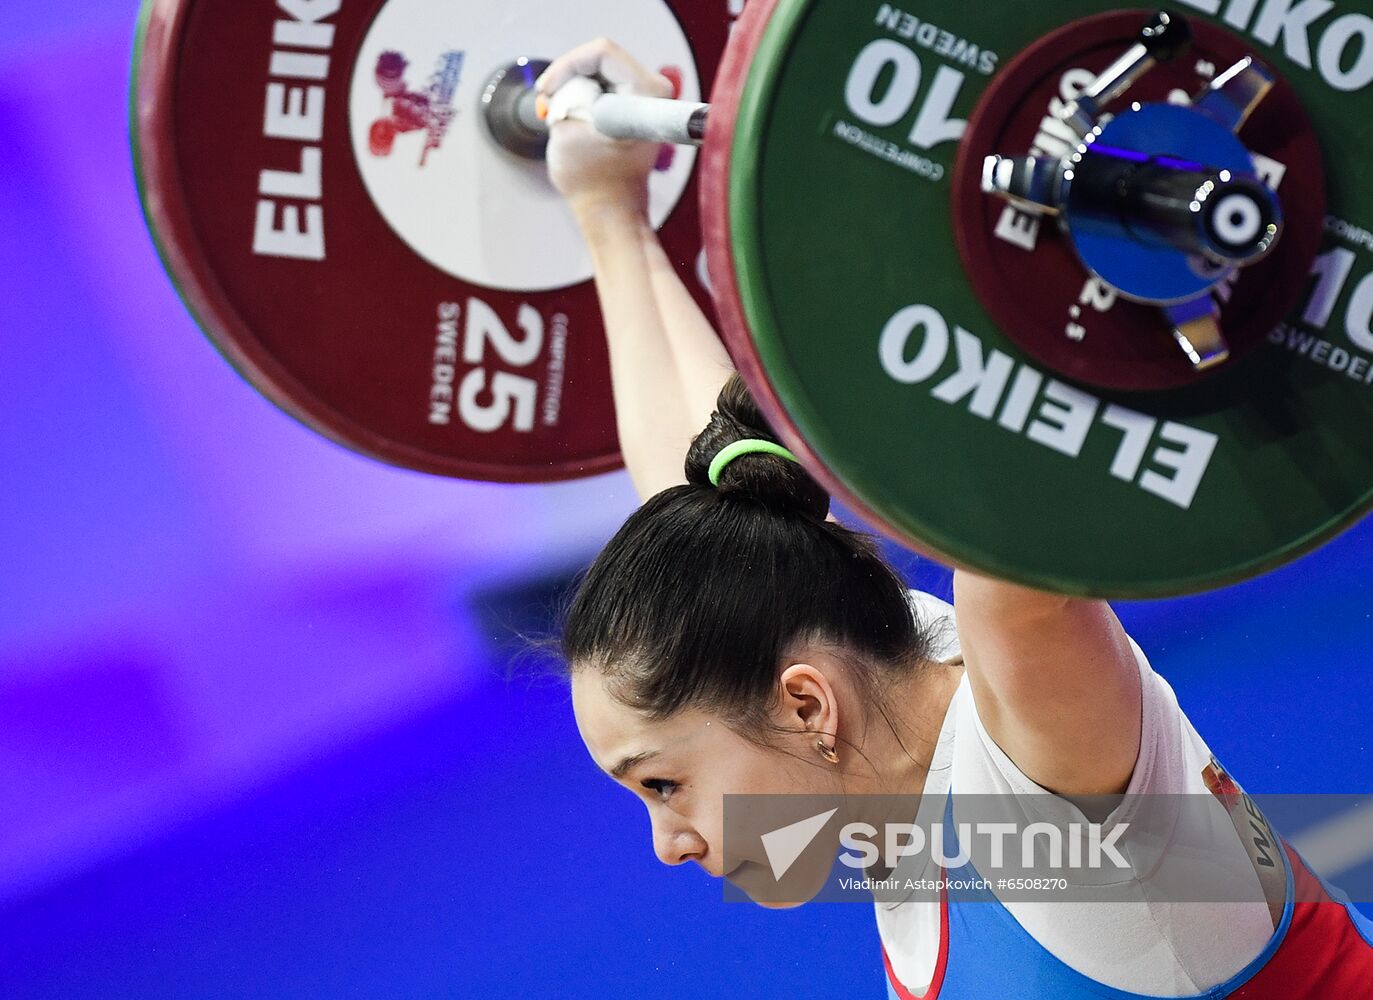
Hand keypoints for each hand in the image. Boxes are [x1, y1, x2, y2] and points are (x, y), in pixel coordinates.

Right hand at [536, 38, 673, 217]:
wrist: (611, 211)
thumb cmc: (593, 183)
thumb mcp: (565, 130)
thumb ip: (564, 95)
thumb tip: (565, 83)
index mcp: (646, 94)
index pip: (599, 53)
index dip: (566, 67)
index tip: (547, 91)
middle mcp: (655, 91)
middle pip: (601, 59)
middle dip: (569, 78)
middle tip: (550, 103)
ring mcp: (647, 99)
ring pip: (599, 72)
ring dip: (573, 89)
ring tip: (560, 116)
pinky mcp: (636, 108)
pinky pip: (603, 86)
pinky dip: (583, 97)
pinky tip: (571, 117)